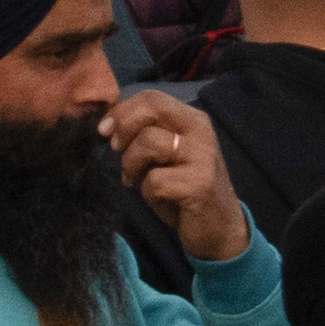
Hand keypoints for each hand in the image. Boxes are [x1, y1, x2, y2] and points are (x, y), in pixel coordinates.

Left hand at [111, 88, 245, 267]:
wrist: (219, 228)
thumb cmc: (185, 190)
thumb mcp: (167, 156)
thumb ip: (147, 135)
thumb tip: (108, 126)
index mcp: (193, 120)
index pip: (153, 97)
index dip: (122, 110)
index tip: (105, 130)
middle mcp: (201, 132)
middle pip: (152, 109)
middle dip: (124, 127)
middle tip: (115, 149)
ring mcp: (202, 157)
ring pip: (148, 142)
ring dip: (131, 164)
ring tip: (136, 179)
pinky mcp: (198, 184)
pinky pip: (154, 180)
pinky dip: (147, 193)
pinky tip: (158, 199)